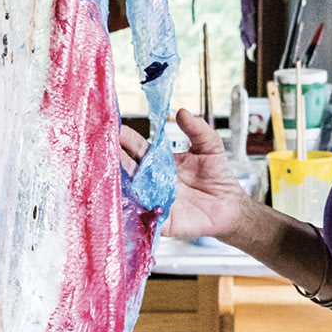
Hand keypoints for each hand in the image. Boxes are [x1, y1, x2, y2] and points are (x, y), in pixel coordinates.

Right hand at [120, 109, 246, 242]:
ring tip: (107, 171)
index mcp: (159, 160)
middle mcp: (151, 180)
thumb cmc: (217, 174)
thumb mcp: (210, 146)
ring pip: (129, 191)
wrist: (229, 205)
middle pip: (128, 168)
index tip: (114, 127)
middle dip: (115, 157)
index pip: (137, 147)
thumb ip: (197, 129)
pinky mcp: (160, 220)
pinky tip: (124, 202)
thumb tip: (181, 111)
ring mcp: (153, 199)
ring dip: (118, 183)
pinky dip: (133, 210)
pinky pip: (142, 216)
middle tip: (102, 146)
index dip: (126, 138)